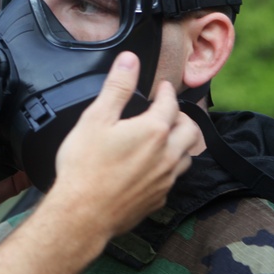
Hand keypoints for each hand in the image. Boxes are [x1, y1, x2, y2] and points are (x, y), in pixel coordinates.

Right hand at [49, 51, 197, 236]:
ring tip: (168, 137)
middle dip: (182, 116)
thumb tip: (130, 60)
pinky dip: (170, 167)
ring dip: (181, 143)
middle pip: (190, 130)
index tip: (162, 87)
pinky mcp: (157, 200)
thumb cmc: (85, 166)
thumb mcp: (96, 119)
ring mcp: (165, 180)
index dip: (167, 92)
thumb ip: (117, 87)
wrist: (82, 214)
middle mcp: (167, 155)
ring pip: (187, 156)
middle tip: (169, 110)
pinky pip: (173, 179)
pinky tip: (155, 168)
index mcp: (154, 130)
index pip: (170, 103)